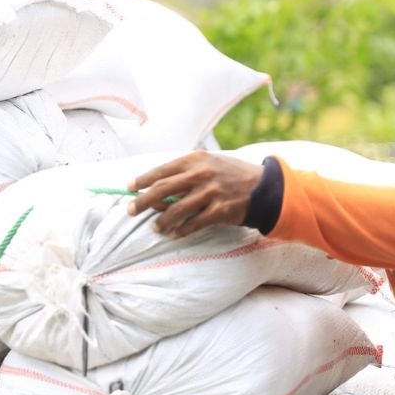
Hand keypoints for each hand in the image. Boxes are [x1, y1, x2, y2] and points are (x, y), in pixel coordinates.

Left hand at [127, 150, 262, 236]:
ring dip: (161, 221)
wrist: (264, 187)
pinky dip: (181, 231)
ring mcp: (210, 193)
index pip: (162, 170)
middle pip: (162, 189)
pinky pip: (193, 224)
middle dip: (142, 201)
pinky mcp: (219, 211)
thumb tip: (158, 188)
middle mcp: (201, 175)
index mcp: (196, 160)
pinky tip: (174, 234)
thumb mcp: (211, 163)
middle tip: (129, 210)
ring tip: (155, 227)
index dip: (142, 179)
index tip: (129, 186)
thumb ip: (187, 172)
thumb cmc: (233, 174)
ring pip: (175, 210)